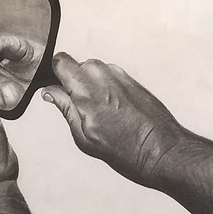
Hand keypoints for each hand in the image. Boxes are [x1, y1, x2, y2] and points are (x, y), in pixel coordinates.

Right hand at [40, 52, 212, 213]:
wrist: (162, 152)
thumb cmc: (127, 151)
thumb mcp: (84, 138)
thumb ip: (65, 108)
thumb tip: (50, 92)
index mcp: (87, 91)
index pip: (60, 61)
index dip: (54, 72)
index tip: (54, 85)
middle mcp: (104, 77)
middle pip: (77, 64)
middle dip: (73, 80)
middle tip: (78, 105)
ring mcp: (120, 76)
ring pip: (94, 70)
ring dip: (91, 84)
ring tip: (99, 111)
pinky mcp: (132, 80)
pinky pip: (110, 76)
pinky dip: (106, 88)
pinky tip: (113, 110)